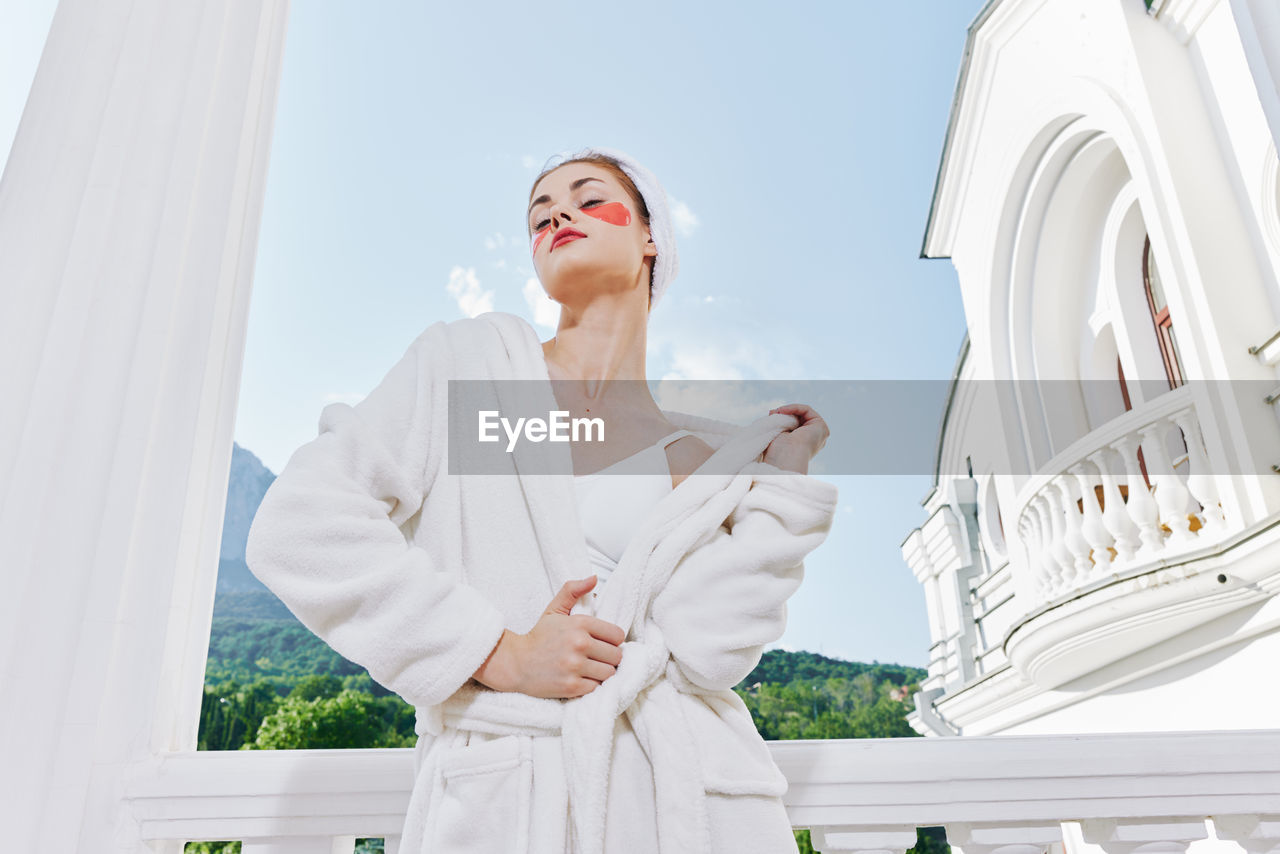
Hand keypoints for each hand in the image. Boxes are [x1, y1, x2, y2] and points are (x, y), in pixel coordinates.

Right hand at [472, 576, 625, 698]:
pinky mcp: (572, 687)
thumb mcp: (554, 609)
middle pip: (616, 656)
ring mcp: (575, 667)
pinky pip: (597, 687)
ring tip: (589, 669)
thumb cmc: (538, 636)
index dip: (611, 640)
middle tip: (596, 658)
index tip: (601, 643)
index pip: (617, 635)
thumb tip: (594, 578)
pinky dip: (591, 685)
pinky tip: (581, 679)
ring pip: (609, 673)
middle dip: (608, 657)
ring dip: (601, 673)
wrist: (515, 663)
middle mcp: (580, 644)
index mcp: (580, 624)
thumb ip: (573, 591)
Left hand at [763, 404, 829, 473]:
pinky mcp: (821, 426)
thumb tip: (774, 412)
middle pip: (800, 419)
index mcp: (804, 446)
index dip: (782, 419)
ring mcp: (819, 434)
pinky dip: (794, 408)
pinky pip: (807, 410)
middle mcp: (814, 441)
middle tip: (772, 413)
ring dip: (788, 410)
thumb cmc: (778, 452)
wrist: (785, 457)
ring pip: (803, 414)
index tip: (770, 416)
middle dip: (785, 414)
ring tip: (777, 413)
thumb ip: (779, 424)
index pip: (794, 426)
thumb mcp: (776, 435)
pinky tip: (782, 411)